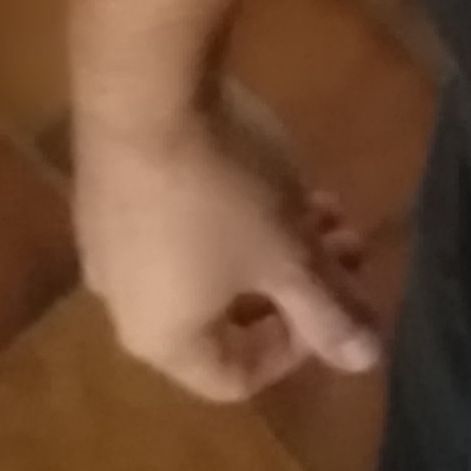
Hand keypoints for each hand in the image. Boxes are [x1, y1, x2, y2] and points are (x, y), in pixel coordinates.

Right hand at [72, 75, 383, 402]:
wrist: (143, 92)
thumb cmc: (223, 192)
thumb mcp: (291, 255)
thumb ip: (329, 312)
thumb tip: (365, 361)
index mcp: (162, 340)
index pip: (234, 378)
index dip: (298, 348)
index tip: (337, 298)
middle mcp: (123, 305)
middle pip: (225, 317)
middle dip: (296, 283)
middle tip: (346, 240)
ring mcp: (106, 246)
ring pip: (206, 265)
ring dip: (270, 243)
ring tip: (321, 201)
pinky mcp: (105, 192)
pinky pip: (174, 226)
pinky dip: (226, 215)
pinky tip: (266, 170)